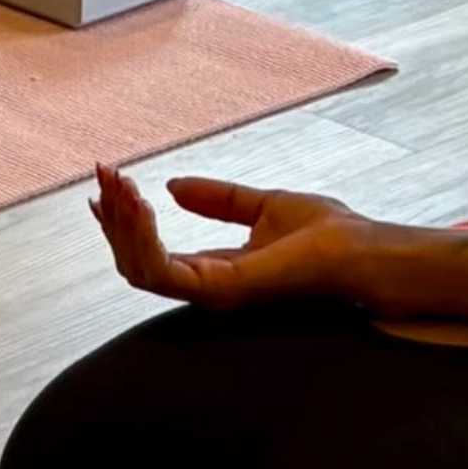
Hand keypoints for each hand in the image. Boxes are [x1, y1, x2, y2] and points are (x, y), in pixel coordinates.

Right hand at [91, 172, 401, 308]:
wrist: (364, 252)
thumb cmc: (330, 236)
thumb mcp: (262, 205)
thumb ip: (219, 199)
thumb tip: (173, 185)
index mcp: (218, 270)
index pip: (154, 254)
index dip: (125, 221)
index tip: (105, 184)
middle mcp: (210, 287)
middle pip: (137, 263)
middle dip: (115, 220)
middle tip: (104, 175)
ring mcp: (214, 293)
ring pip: (140, 269)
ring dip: (122, 224)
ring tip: (117, 183)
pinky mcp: (223, 289)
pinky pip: (163, 271)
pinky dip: (142, 236)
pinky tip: (139, 201)